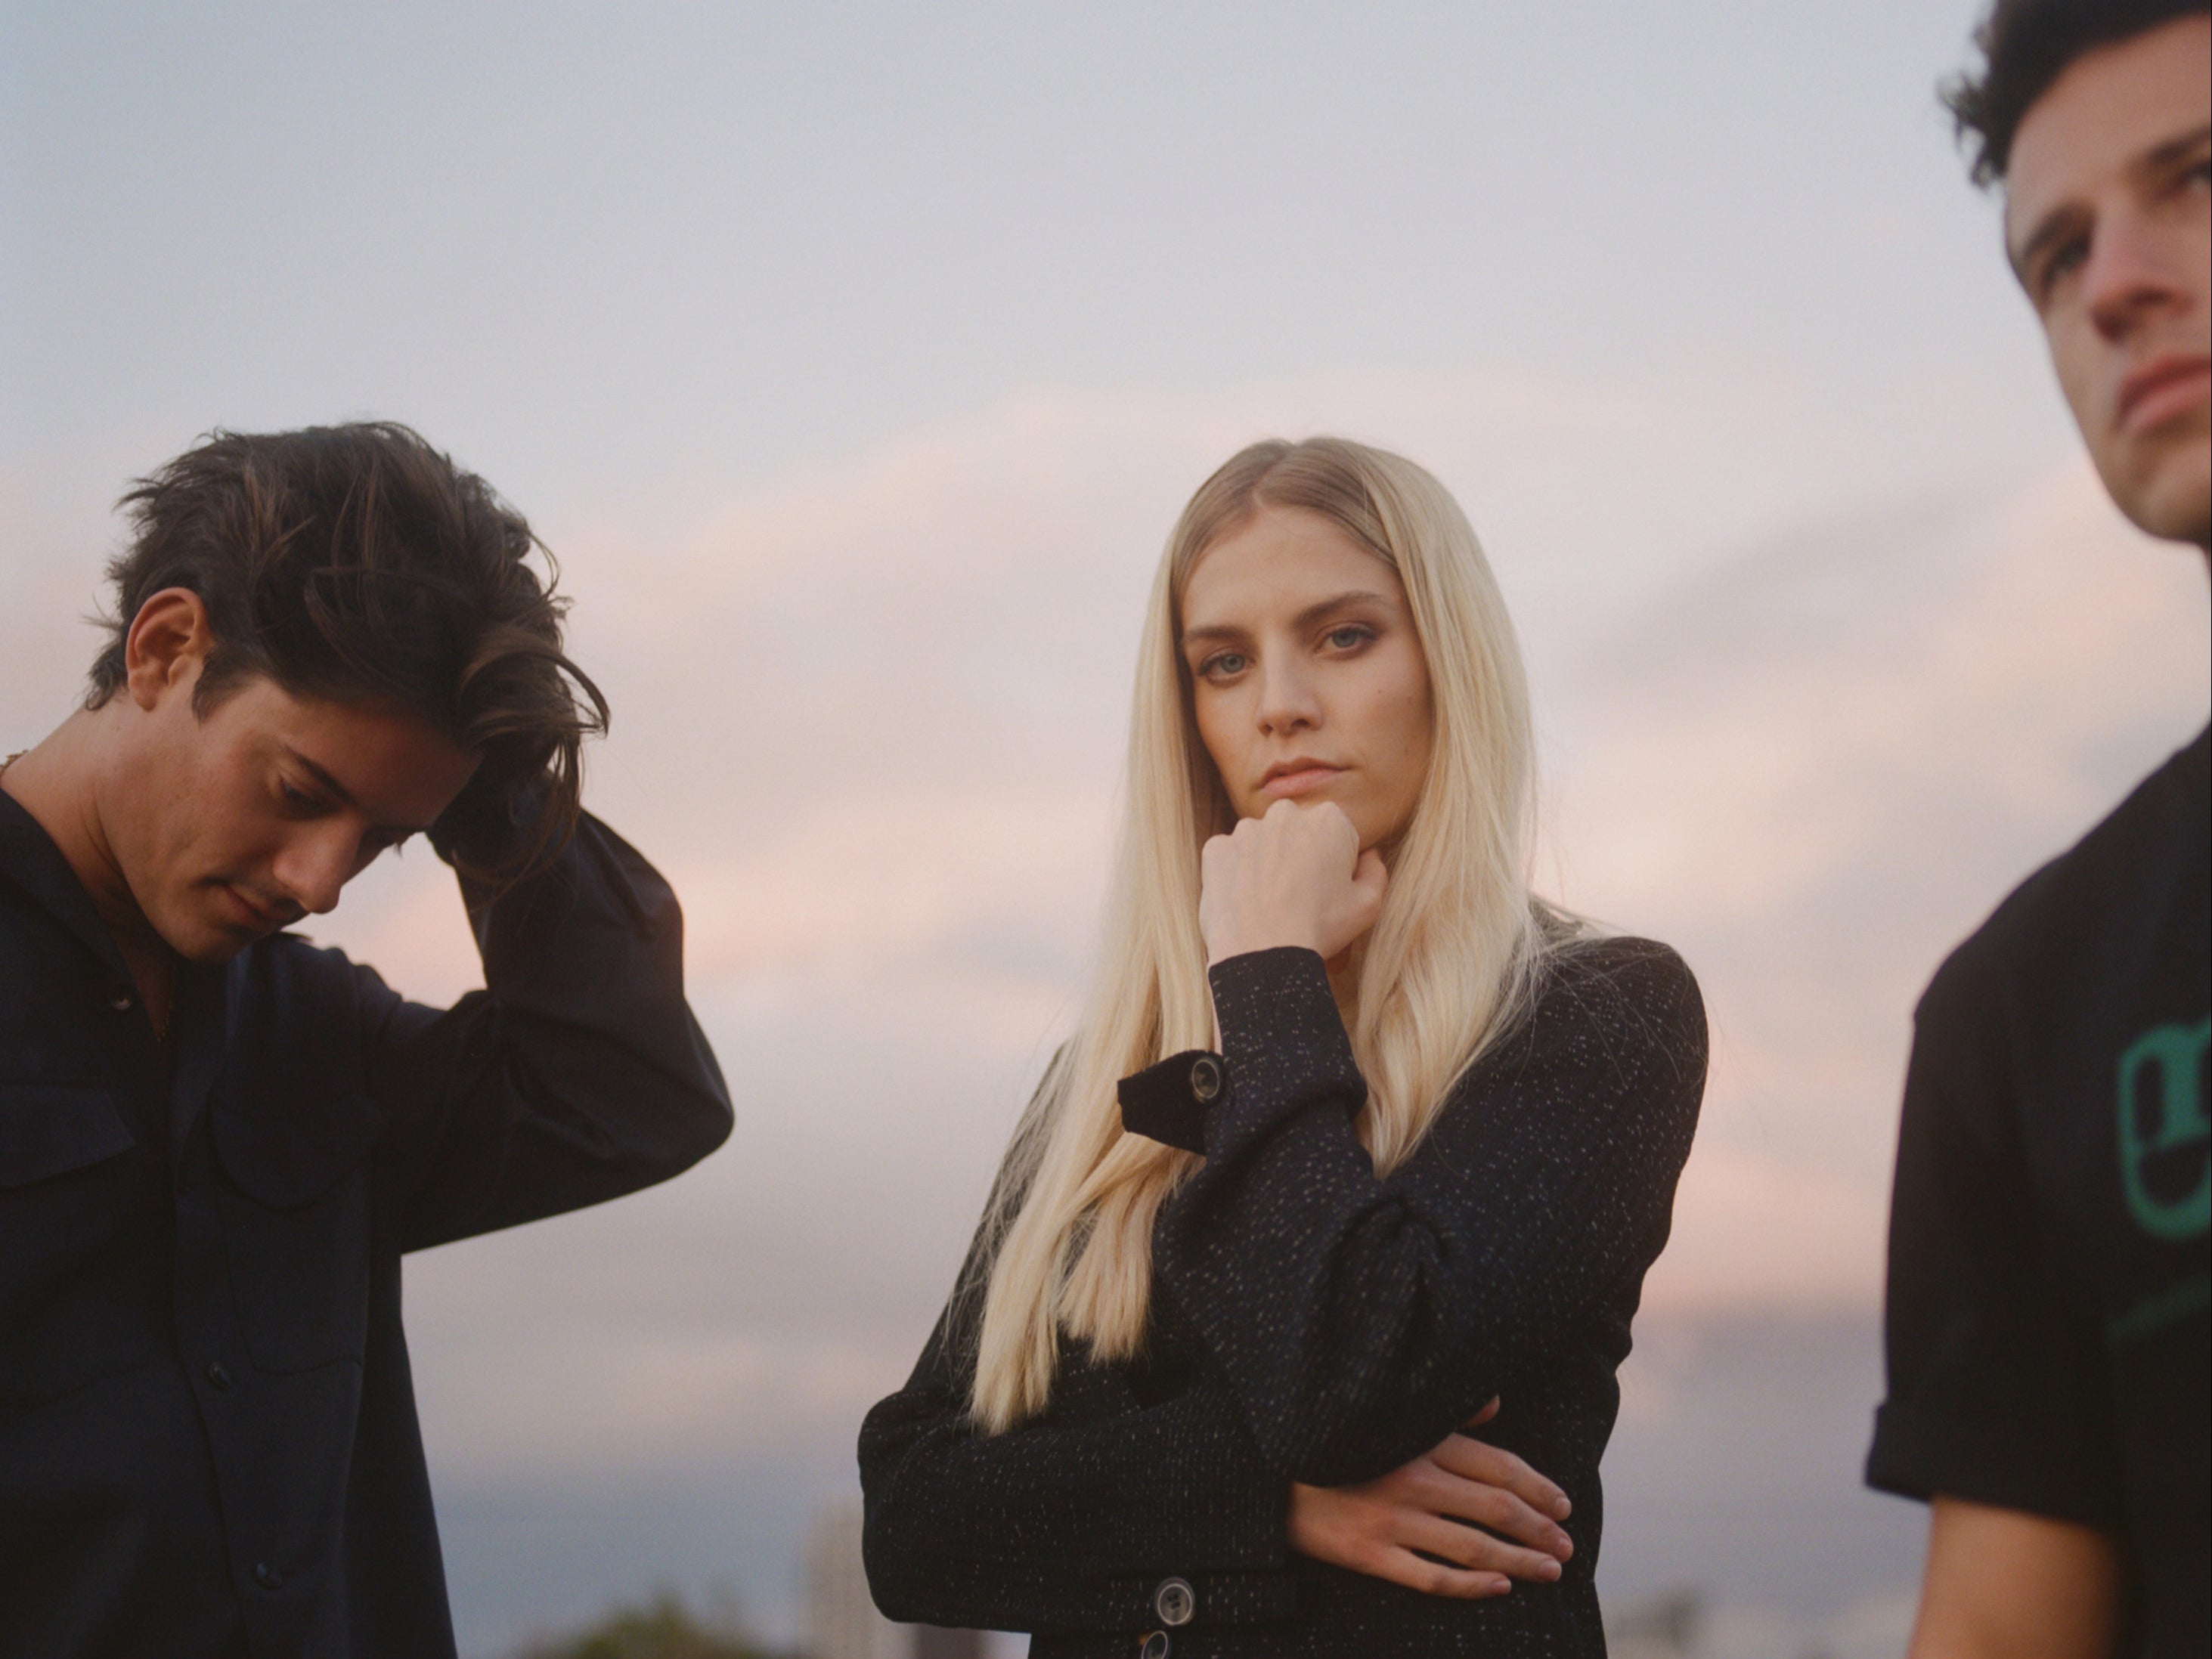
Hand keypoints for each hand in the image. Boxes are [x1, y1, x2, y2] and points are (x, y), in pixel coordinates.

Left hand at [1199, 800, 1386, 966]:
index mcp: (1329, 819)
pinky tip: (1246, 901)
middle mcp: (1285, 813)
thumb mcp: (1369, 905)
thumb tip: (1368, 855)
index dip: (1336, 863)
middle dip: (1299, 854)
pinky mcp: (1216, 849)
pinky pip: (1230, 856)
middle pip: (1297, 831)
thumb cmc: (1320, 929)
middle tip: (1299, 896)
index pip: (1337, 834)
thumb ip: (1375, 870)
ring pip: (1262, 842)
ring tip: (1270, 902)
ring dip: (1266, 862)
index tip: (1329, 889)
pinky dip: (1236, 874)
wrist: (1263, 957)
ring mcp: (1245, 829)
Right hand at [1286, 1400, 1574, 1598]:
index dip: (1538, 1488)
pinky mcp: (1371, 1555)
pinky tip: (1499, 1587)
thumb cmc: (1336, 1442)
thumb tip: (1496, 1404)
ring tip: (1550, 1571)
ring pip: (1473, 1547)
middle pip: (1495, 1509)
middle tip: (1567, 1546)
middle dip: (1540, 1529)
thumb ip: (1446, 1412)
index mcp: (1421, 1442)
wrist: (1268, 1476)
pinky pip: (1432, 1578)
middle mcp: (1413, 1480)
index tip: (1565, 1505)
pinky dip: (1471, 1585)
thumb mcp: (1389, 1416)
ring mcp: (1392, 1521)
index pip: (1498, 1467)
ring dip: (1520, 1560)